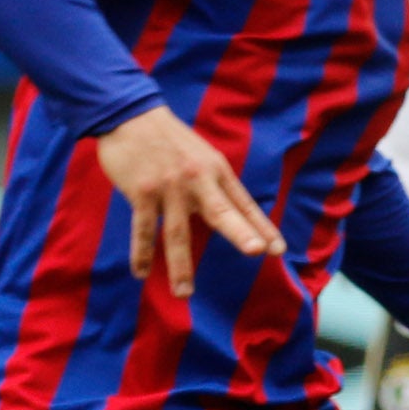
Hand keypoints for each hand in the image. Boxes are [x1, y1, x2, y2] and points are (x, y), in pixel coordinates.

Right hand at [94, 105, 281, 295]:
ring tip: (184, 293)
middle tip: (256, 251)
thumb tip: (231, 213)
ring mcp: (169, 188)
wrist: (131, 115)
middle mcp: (198, 180)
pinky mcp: (142, 192)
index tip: (278, 250)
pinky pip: (144, 229)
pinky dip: (141, 253)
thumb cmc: (169, 140)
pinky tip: (141, 273)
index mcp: (216, 171)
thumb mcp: (202, 155)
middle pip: (221, 212)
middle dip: (240, 232)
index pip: (243, 204)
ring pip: (178, 233)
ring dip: (181, 266)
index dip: (262, 227)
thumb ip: (214, 184)